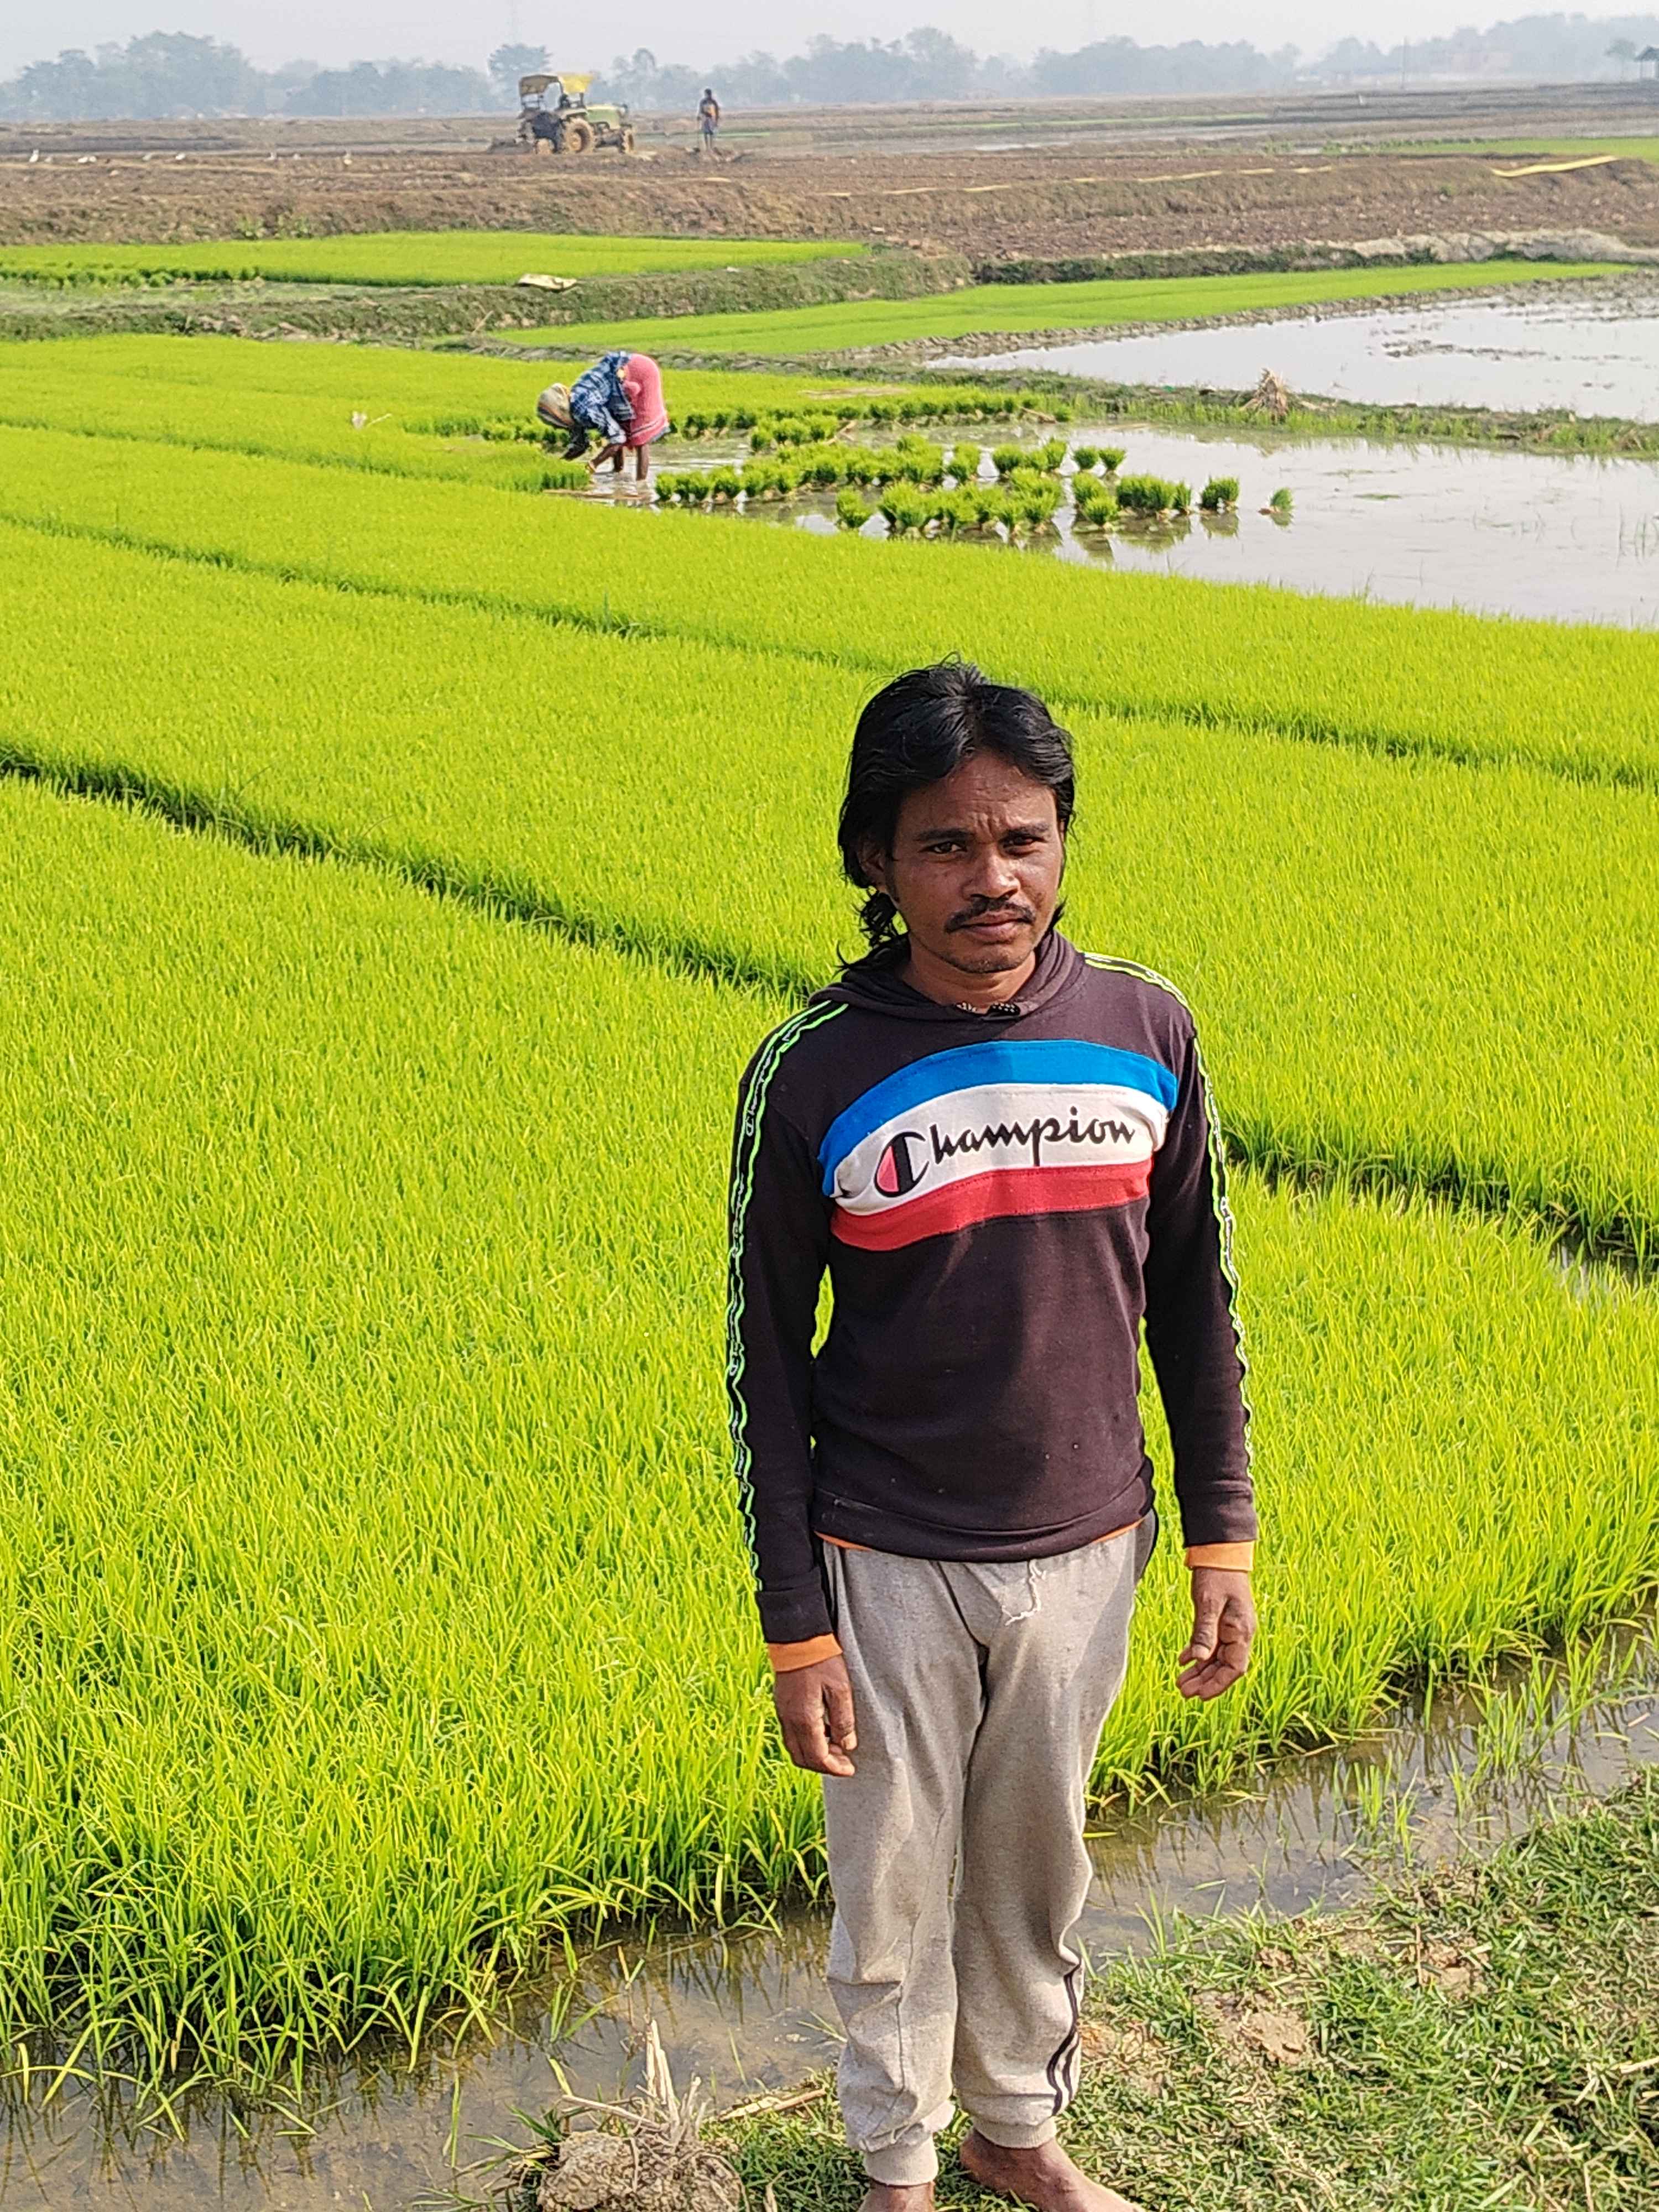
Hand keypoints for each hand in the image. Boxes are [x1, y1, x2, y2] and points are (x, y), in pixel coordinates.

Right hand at [773, 1654, 857, 1776]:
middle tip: (844, 1761)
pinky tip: (823, 1730)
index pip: (818, 1758)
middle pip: (803, 1759)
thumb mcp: (841, 1689)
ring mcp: (782, 1713)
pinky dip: (807, 1741)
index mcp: (804, 1719)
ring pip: (795, 1748)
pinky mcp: (781, 1704)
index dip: (835, 1768)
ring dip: (815, 1754)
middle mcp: (789, 1720)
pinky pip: (791, 1734)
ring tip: (836, 1746)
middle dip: (824, 1765)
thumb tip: (847, 1746)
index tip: (850, 1769)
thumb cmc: (822, 1660)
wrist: (797, 1637)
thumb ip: (843, 1720)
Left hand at [1178, 1568, 1254, 1699]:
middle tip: (1183, 1692)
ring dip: (1200, 1671)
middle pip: (1225, 1667)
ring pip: (1217, 1657)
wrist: (1221, 1551)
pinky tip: (1183, 1660)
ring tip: (1180, 1682)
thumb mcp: (1207, 1603)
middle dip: (1205, 1682)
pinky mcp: (1222, 1621)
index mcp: (1241, 1631)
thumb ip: (1205, 1631)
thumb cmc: (1216, 1575)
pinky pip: (1212, 1644)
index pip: (1234, 1668)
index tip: (1200, 1696)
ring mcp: (1231, 1627)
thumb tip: (1200, 1659)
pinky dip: (1198, 1653)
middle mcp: (1240, 1632)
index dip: (1218, 1685)